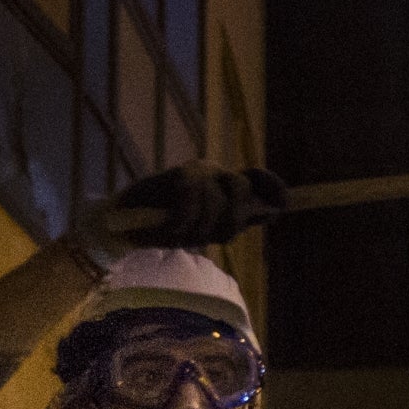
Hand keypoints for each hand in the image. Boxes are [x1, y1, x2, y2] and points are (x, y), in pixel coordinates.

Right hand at [106, 163, 288, 250]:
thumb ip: (236, 219)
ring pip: (216, 198)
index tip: (282, 206)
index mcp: (228, 186)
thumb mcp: (208, 228)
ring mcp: (199, 171)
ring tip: (181, 235)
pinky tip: (172, 230)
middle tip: (209, 237)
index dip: (274, 187)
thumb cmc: (170, 227)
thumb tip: (272, 213)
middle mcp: (217, 173)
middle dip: (230, 219)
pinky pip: (191, 198)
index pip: (260, 179)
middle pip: (241, 189)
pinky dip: (183, 221)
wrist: (126, 224)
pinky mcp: (179, 173)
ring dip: (199, 227)